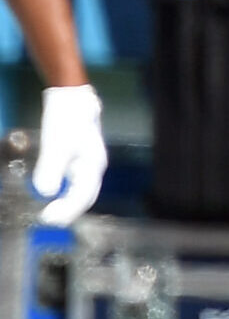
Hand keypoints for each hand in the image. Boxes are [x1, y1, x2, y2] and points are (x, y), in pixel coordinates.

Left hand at [33, 85, 106, 225]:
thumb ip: (51, 168)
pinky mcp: (78, 160)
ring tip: (49, 212)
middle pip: (85, 197)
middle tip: (47, 220)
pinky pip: (73, 183)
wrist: (71, 98)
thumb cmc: (67, 120)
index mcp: (93, 166)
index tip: (47, 219)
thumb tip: (45, 194)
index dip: (66, 211)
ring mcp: (87, 164)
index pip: (83, 197)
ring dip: (66, 204)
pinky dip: (64, 193)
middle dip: (68, 212)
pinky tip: (52, 194)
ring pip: (80, 191)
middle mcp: (93, 168)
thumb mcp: (56, 144)